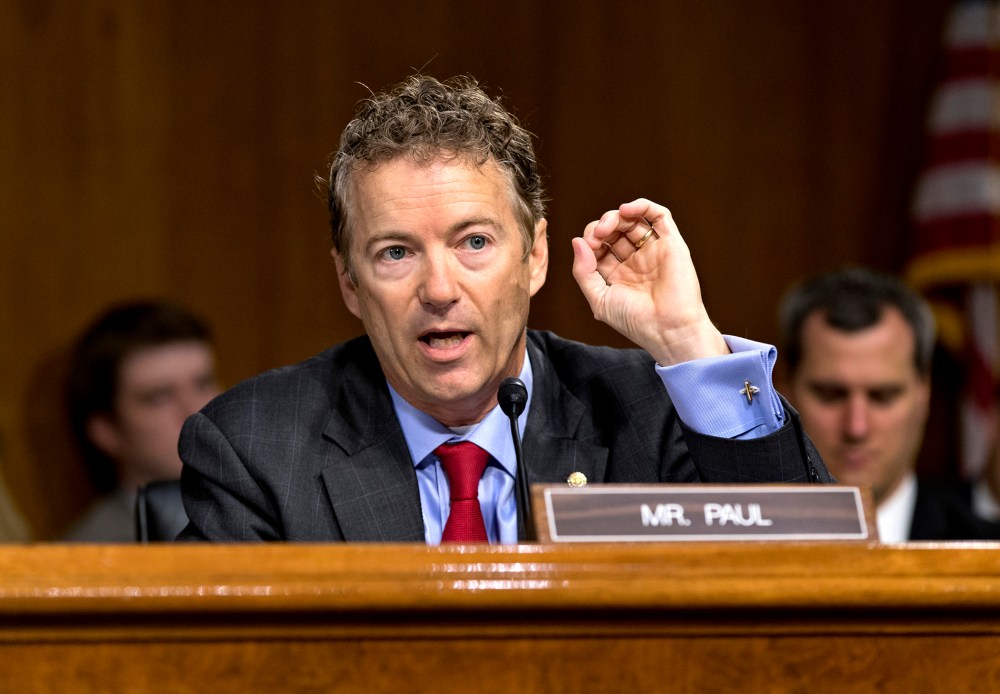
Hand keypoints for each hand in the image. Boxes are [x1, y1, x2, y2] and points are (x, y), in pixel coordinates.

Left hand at [571, 198, 728, 365]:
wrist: (668, 330)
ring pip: (633, 220)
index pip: (598, 245)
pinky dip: (642, 206)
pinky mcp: (671, 243)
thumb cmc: (635, 321)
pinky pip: (659, 215)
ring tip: (606, 228)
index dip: (589, 240)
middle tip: (596, 236)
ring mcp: (653, 250)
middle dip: (600, 227)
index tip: (586, 248)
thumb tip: (577, 241)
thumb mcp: (599, 299)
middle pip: (614, 230)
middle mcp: (635, 260)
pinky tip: (626, 210)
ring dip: (615, 217)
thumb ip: (584, 271)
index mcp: (617, 273)